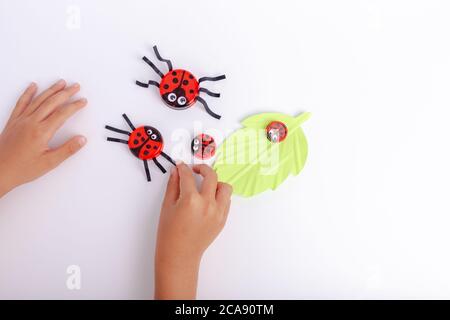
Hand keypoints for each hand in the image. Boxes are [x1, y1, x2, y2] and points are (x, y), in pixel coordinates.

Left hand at [0, 80, 86, 196]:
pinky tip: (33, 86)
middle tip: (76, 87)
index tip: (82, 101)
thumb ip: (67, 150)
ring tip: (61, 83)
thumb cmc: (21, 168)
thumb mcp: (49, 163)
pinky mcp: (13, 121)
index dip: (74, 106)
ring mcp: (21, 120)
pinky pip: (21, 103)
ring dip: (51, 90)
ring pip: (38, 100)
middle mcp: (31, 122)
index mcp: (41, 132)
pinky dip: (28, 93)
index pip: (62, 114)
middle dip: (65, 93)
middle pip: (51, 102)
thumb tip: (81, 140)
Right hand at [155, 163, 232, 299]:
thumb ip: (173, 185)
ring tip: (205, 186)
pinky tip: (208, 198)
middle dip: (202, 168)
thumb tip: (177, 171)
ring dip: (215, 183)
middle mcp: (207, 204)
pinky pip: (226, 201)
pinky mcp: (222, 219)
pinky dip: (219, 196)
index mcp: (191, 200)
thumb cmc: (169, 233)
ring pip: (225, 187)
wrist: (179, 255)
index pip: (188, 176)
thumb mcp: (167, 206)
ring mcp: (217, 212)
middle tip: (195, 170)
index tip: (181, 166)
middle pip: (211, 175)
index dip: (183, 168)